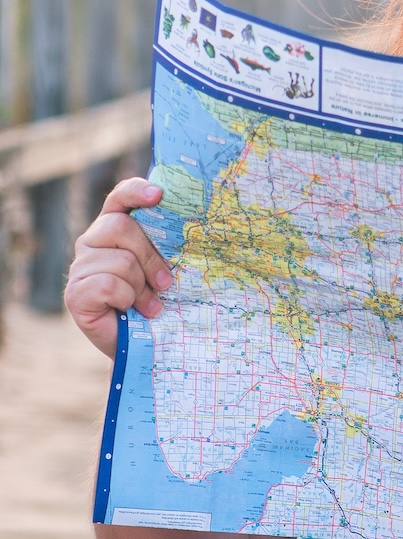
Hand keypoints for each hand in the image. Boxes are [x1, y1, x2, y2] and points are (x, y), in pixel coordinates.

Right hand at [65, 178, 173, 359]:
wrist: (144, 347)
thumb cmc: (157, 302)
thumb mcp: (164, 269)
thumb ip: (165, 244)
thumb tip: (192, 223)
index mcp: (114, 229)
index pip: (119, 197)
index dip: (135, 191)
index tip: (159, 195)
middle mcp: (91, 242)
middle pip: (120, 228)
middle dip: (150, 257)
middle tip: (166, 283)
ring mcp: (80, 268)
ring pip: (120, 261)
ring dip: (141, 287)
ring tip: (148, 305)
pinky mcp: (75, 294)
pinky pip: (108, 285)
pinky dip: (126, 299)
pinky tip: (128, 310)